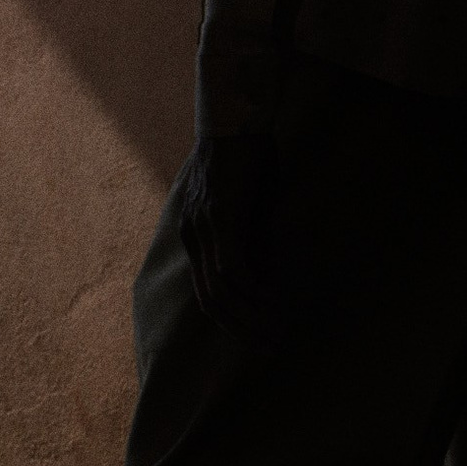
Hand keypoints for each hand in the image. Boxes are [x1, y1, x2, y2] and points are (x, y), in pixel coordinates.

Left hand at [175, 132, 285, 348]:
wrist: (237, 119)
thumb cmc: (245, 158)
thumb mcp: (245, 204)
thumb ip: (250, 237)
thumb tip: (265, 271)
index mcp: (192, 234)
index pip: (204, 290)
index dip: (229, 317)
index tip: (254, 335)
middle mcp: (191, 234)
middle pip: (208, 298)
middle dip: (238, 328)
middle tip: (267, 346)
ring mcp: (203, 227)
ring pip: (219, 289)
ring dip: (249, 316)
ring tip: (275, 332)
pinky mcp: (221, 216)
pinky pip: (232, 266)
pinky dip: (252, 290)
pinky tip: (272, 303)